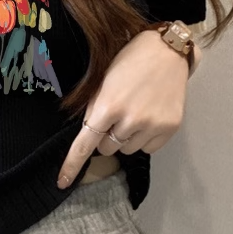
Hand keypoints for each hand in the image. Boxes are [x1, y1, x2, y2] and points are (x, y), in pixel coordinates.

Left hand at [56, 30, 197, 188]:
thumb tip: (88, 138)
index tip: (62, 182)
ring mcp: (152, 125)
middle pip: (107, 148)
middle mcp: (130, 120)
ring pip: (127, 150)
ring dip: (126, 137)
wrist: (167, 51)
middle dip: (106, 136)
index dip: (72, 165)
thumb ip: (93, 112)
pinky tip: (148, 117)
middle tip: (117, 114)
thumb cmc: (130, 62)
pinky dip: (144, 138)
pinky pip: (148, 148)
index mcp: (108, 106)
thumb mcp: (102, 83)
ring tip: (135, 111)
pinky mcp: (170, 128)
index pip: (85, 144)